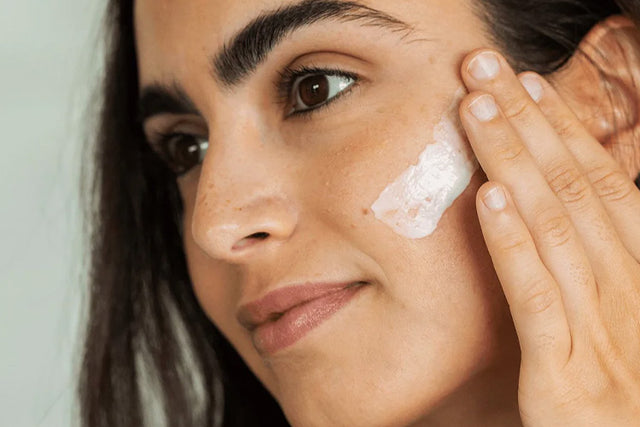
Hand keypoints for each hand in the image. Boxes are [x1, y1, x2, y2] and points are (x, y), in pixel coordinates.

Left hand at [458, 49, 639, 425]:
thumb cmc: (625, 393)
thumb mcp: (620, 320)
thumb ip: (594, 266)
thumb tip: (559, 208)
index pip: (601, 183)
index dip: (563, 129)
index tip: (526, 84)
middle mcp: (629, 293)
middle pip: (574, 189)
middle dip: (527, 122)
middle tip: (485, 70)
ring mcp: (602, 335)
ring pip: (555, 228)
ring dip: (513, 162)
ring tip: (477, 110)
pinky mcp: (566, 381)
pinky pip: (537, 300)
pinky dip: (514, 245)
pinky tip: (488, 199)